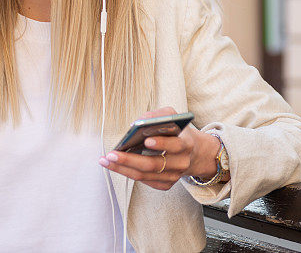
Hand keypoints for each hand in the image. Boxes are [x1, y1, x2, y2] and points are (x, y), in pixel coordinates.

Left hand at [98, 106, 221, 190]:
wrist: (194, 153)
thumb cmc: (178, 132)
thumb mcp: (173, 117)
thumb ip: (158, 115)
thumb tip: (135, 124)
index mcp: (186, 144)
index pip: (174, 145)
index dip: (161, 143)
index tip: (146, 140)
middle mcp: (181, 163)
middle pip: (154, 164)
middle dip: (130, 160)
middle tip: (112, 154)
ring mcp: (174, 176)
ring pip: (145, 175)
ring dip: (123, 169)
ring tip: (106, 161)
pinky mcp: (167, 184)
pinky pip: (145, 181)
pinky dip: (129, 173)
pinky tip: (116, 166)